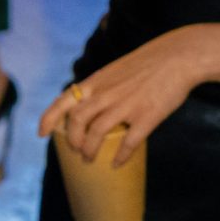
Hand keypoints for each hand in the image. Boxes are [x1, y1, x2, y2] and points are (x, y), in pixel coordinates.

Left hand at [39, 28, 201, 164]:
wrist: (178, 56)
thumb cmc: (148, 63)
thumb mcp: (116, 69)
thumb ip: (102, 87)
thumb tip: (92, 109)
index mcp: (97, 81)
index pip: (63, 100)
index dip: (48, 118)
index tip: (41, 133)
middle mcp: (106, 93)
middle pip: (77, 122)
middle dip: (72, 140)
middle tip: (76, 151)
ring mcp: (126, 105)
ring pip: (97, 135)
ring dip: (89, 151)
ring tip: (90, 160)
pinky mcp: (146, 116)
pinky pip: (128, 143)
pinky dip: (119, 156)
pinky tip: (116, 164)